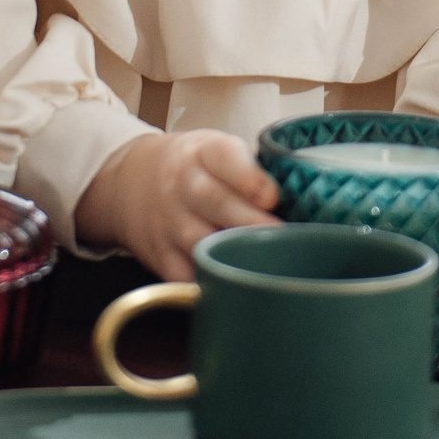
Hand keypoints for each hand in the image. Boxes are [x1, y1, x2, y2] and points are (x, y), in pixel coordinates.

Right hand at [73, 130, 279, 278]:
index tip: (271, 195)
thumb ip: (256, 168)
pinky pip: (184, 274)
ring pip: (199, 241)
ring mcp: (168, 221)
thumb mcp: (218, 150)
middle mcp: (182, 184)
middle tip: (282, 237)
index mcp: (203, 152)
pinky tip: (236, 288)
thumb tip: (308, 194)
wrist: (130, 181)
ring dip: (233, 255)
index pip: (223, 157)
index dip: (248, 176)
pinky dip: (208, 283)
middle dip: (249, 222)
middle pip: (214, 202)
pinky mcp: (159, 255)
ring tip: (269, 265)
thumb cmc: (194, 168)